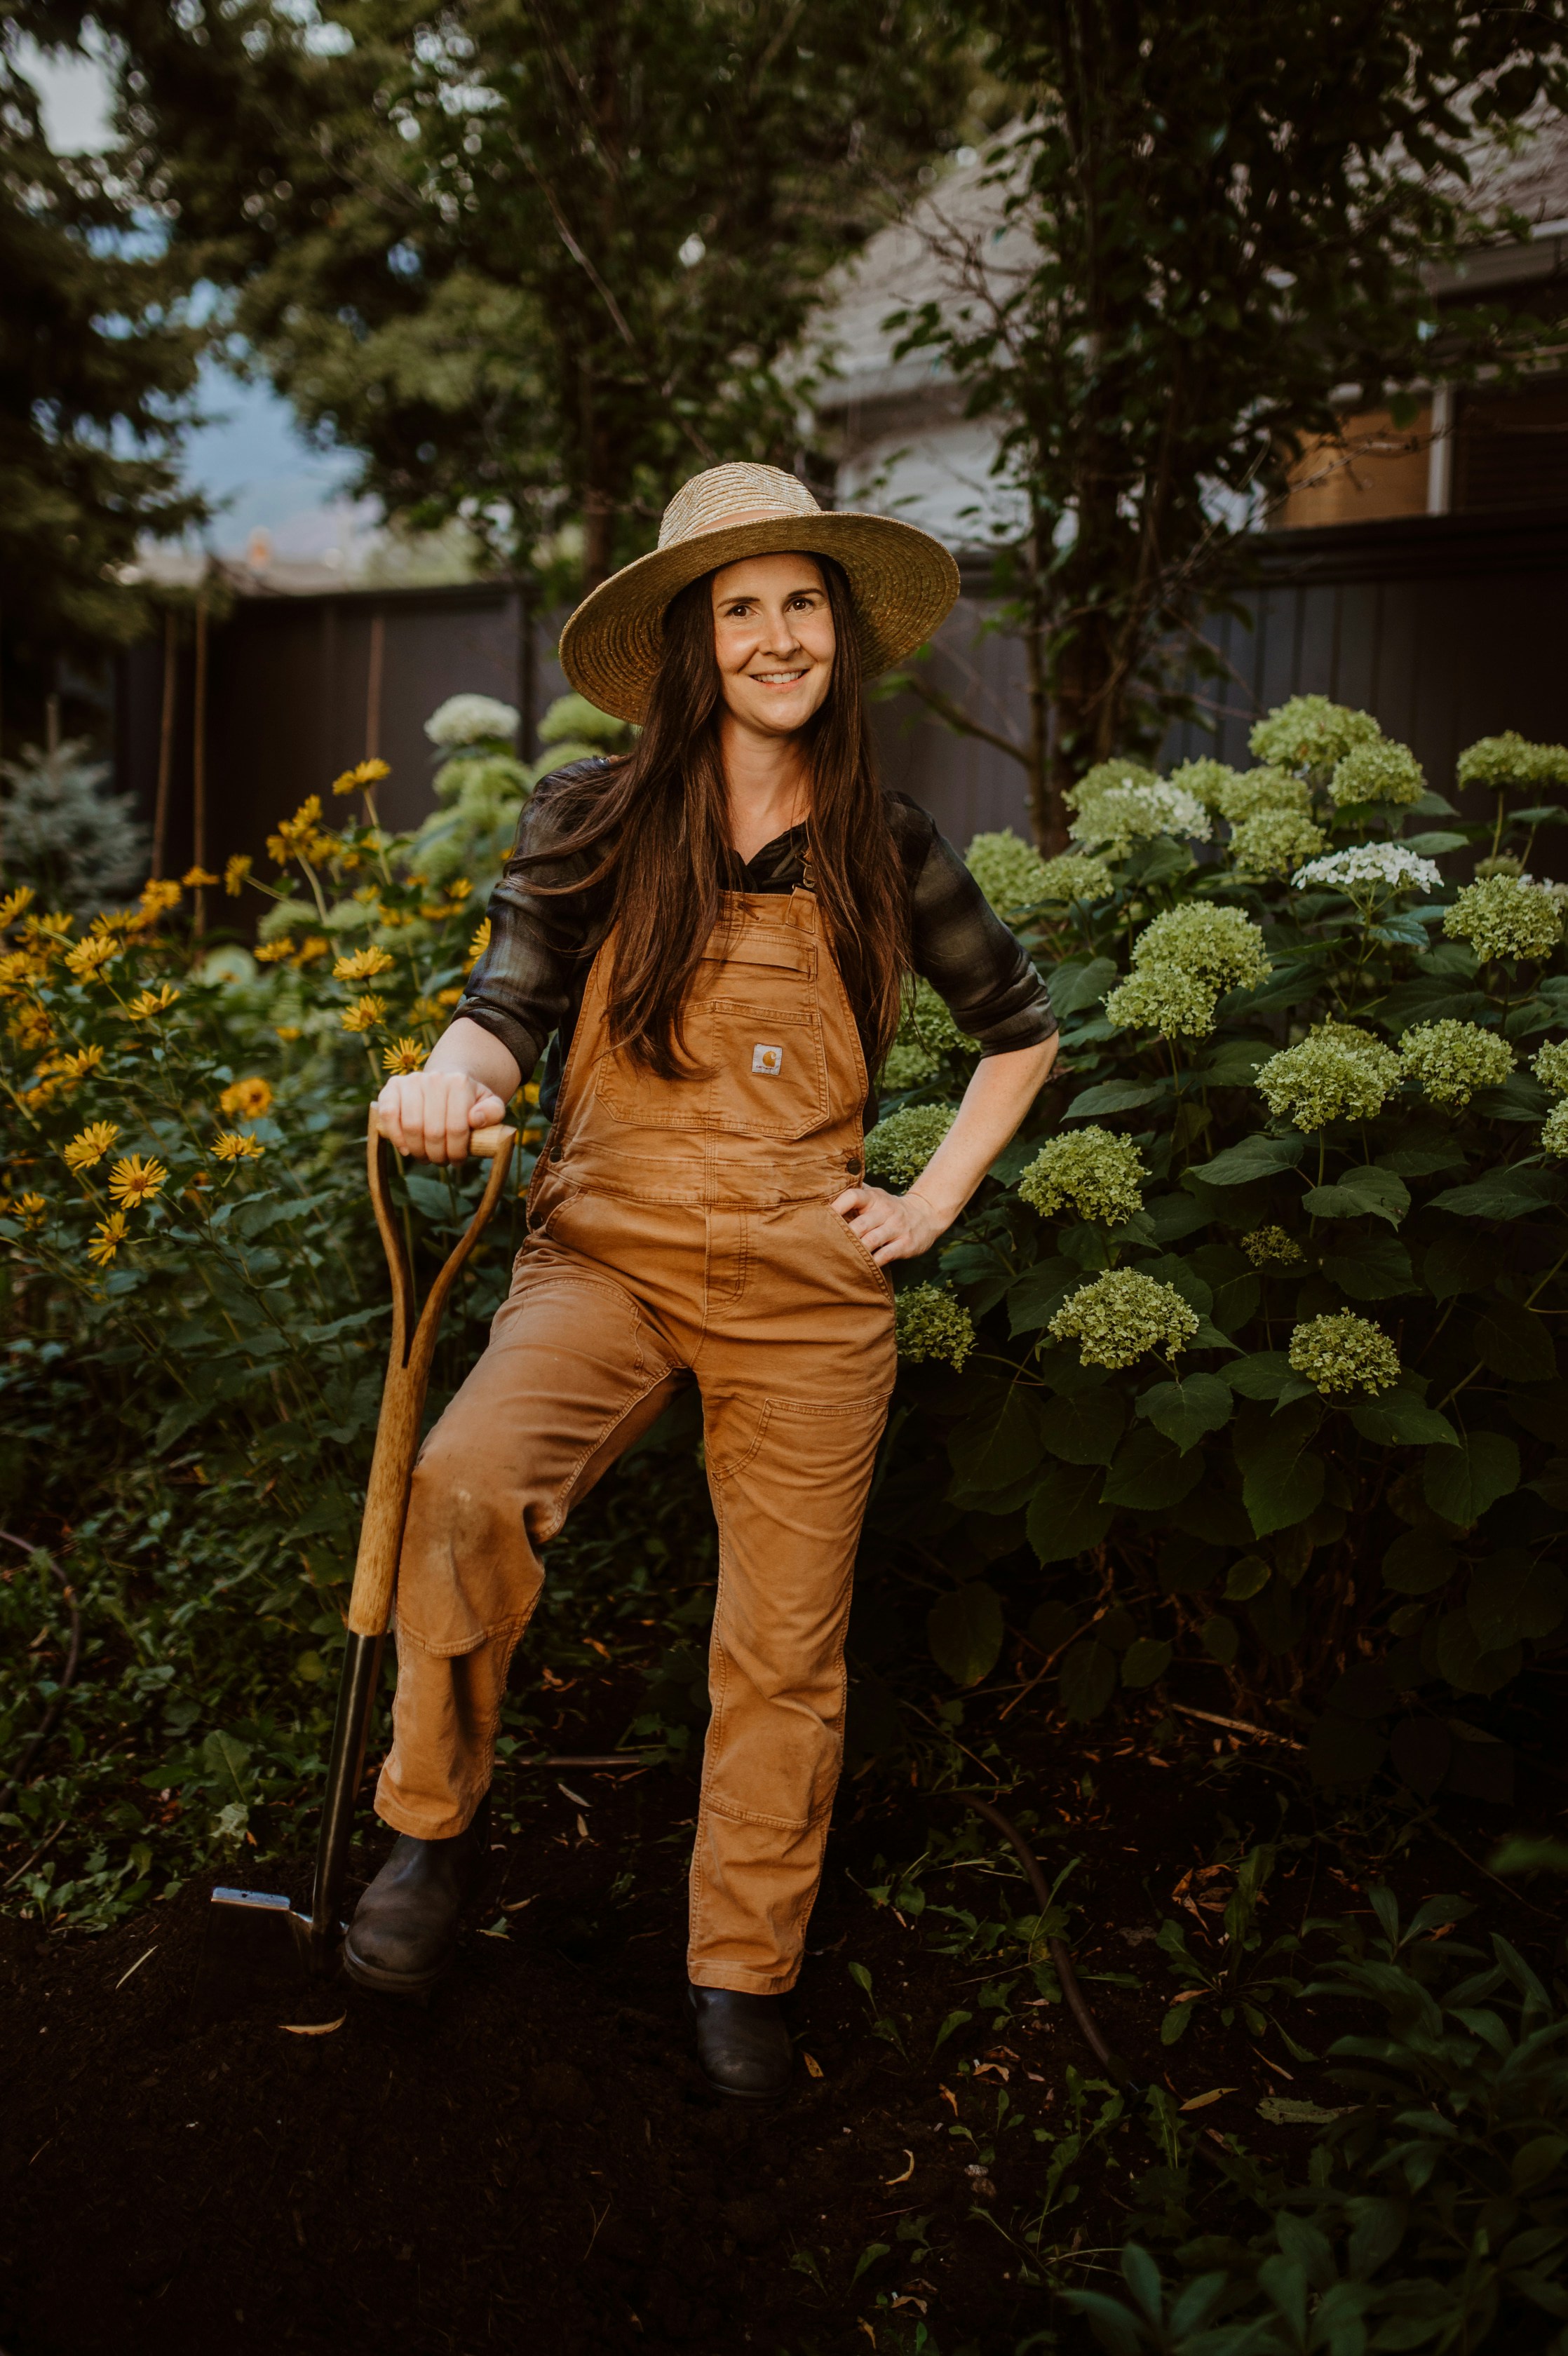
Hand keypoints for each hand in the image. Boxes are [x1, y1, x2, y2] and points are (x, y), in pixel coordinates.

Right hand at [376, 1069, 505, 1163]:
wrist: (445, 1081)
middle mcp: (434, 1078)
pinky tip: (405, 1149)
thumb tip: (475, 1119)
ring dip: (418, 1150)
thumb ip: (493, 1112)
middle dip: (437, 1154)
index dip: (457, 1152)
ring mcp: (411, 1081)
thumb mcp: (490, 1104)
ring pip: (411, 1126)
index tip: (458, 1161)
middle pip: (433, 1131)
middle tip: (441, 1161)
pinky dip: (395, 1137)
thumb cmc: (469, 1100)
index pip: (456, 1128)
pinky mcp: (392, 1086)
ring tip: (426, 1157)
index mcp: (459, 1083)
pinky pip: (388, 1115)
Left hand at [830, 1182, 949, 1266]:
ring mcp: (897, 1227)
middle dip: (843, 1236)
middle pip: (860, 1224)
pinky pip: (886, 1255)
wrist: (926, 1214)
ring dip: (855, 1251)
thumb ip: (853, 1195)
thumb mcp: (875, 1196)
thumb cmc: (888, 1208)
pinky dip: (872, 1262)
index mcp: (874, 1197)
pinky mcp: (906, 1243)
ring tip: (839, 1258)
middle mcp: (886, 1210)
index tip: (820, 1218)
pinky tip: (860, 1267)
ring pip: (871, 1241)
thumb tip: (821, 1195)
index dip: (836, 1206)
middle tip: (824, 1247)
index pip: (853, 1196)